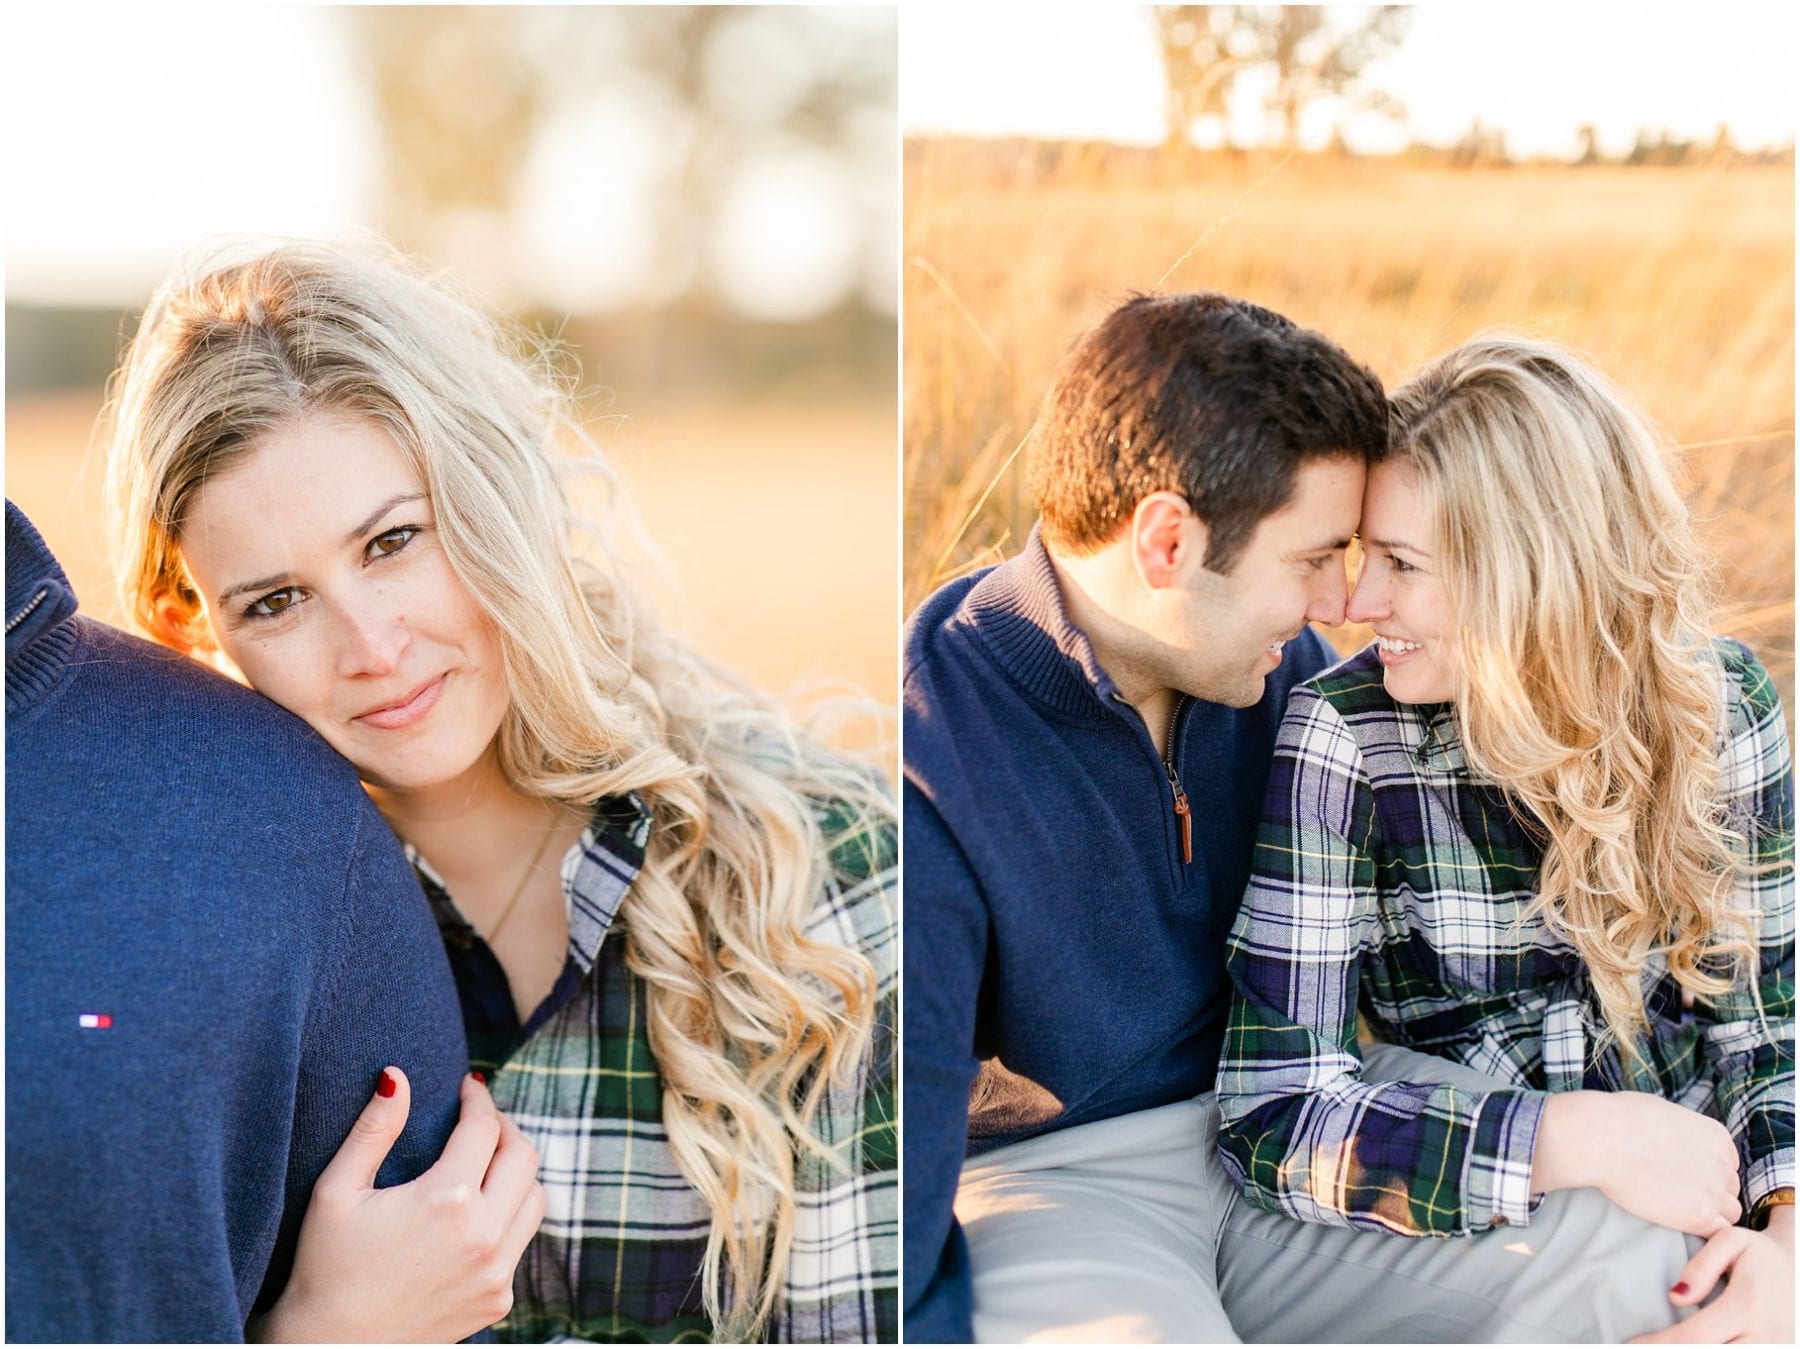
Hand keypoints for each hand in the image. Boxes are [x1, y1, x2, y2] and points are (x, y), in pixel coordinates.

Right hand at [251, 1068, 546, 1342]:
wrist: (331, 1348)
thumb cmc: (326, 1267)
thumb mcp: (337, 1191)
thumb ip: (373, 1129)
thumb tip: (396, 1076)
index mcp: (447, 1199)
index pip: (484, 1126)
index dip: (477, 1098)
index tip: (468, 1086)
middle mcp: (484, 1235)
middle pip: (524, 1155)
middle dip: (504, 1128)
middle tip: (479, 1119)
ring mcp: (496, 1271)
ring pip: (536, 1198)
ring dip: (516, 1171)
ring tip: (485, 1160)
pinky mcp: (498, 1299)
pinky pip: (521, 1241)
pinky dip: (510, 1217)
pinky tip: (477, 1213)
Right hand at [1532, 1091, 1739, 1235]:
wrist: (1604, 1140)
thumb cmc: (1620, 1119)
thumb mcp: (1664, 1111)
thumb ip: (1683, 1129)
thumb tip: (1673, 1135)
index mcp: (1717, 1135)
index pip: (1728, 1164)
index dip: (1707, 1172)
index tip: (1684, 1176)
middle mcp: (1723, 1163)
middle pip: (1729, 1188)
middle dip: (1709, 1192)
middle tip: (1677, 1194)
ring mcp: (1714, 1190)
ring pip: (1729, 1212)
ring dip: (1709, 1213)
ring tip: (1677, 1210)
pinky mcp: (1700, 1215)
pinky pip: (1718, 1231)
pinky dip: (1703, 1230)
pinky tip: (1679, 1221)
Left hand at [1628, 1216, 1793, 1343]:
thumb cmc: (1760, 1254)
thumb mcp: (1732, 1241)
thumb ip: (1701, 1266)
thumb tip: (1676, 1298)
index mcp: (1748, 1305)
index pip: (1695, 1336)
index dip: (1659, 1344)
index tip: (1630, 1343)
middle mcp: (1766, 1335)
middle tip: (1639, 1347)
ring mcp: (1778, 1348)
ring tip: (1660, 1346)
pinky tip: (1689, 1347)